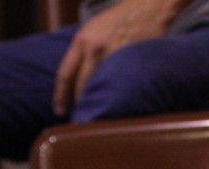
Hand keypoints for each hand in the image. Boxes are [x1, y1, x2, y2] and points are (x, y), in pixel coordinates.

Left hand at [54, 0, 184, 115]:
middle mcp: (94, 48)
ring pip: (101, 87)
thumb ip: (85, 48)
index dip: (60, 96)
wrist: (148, 6)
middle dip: (80, 104)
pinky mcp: (131, 60)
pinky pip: (122, 83)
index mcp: (82, 40)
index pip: (65, 74)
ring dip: (99, 103)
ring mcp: (114, 54)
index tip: (60, 111)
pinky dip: (118, 96)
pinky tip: (119, 104)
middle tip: (81, 118)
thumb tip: (78, 73)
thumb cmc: (122, 18)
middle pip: (81, 85)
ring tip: (100, 115)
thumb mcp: (95, 28)